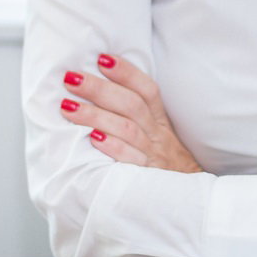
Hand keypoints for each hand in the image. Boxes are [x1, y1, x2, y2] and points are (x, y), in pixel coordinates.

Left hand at [59, 54, 203, 172]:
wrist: (188, 198)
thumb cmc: (162, 161)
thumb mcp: (157, 134)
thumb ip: (134, 114)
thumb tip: (95, 91)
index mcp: (159, 120)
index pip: (147, 89)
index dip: (126, 72)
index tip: (102, 58)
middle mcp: (157, 134)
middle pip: (131, 105)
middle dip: (99, 89)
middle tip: (71, 78)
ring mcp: (153, 155)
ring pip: (127, 128)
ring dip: (96, 115)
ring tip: (68, 106)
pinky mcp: (148, 177)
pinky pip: (131, 160)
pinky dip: (113, 147)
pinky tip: (93, 139)